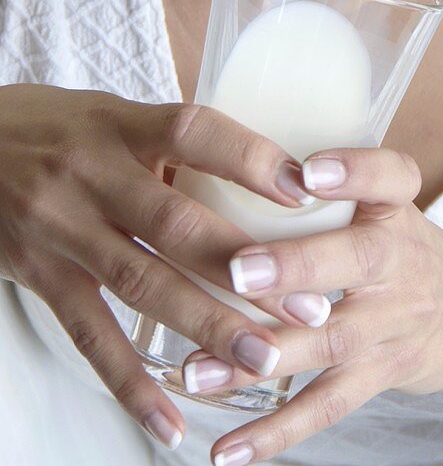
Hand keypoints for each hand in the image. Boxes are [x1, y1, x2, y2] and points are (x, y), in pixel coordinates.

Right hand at [0, 85, 331, 448]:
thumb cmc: (56, 127)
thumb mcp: (112, 114)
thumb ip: (173, 143)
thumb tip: (262, 172)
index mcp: (120, 124)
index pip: (192, 131)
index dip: (250, 158)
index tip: (306, 191)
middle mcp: (91, 174)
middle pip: (176, 222)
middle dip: (248, 268)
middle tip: (309, 304)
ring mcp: (62, 228)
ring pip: (141, 283)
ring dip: (206, 325)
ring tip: (262, 358)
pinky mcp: (39, 276)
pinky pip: (88, 335)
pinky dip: (129, 383)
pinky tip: (169, 422)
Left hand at [179, 147, 442, 465]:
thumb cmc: (398, 242)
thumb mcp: (382, 200)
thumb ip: (323, 180)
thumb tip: (213, 146)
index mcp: (396, 206)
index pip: (391, 176)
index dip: (354, 171)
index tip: (308, 170)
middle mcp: (401, 262)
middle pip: (356, 261)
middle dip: (296, 267)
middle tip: (237, 270)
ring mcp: (391, 323)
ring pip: (330, 341)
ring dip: (261, 357)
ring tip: (195, 371)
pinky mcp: (378, 374)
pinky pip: (327, 406)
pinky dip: (276, 432)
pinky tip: (228, 452)